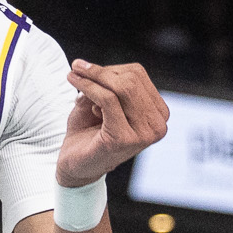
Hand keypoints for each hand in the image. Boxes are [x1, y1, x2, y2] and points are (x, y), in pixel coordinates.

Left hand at [57, 61, 167, 187]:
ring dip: (92, 77)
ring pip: (121, 88)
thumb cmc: (90, 131)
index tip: (88, 69)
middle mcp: (157, 125)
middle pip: (131, 80)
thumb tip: (100, 70)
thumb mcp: (102, 101)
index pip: (138, 75)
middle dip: (100, 71)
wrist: (76, 164)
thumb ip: (108, 83)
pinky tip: (75, 84)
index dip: (110, 68)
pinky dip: (88, 87)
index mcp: (158, 114)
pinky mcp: (124, 138)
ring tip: (74, 76)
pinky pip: (108, 99)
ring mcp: (144, 134)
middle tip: (77, 67)